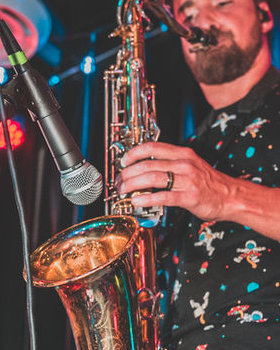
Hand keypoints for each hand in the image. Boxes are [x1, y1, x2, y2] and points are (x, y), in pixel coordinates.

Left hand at [116, 142, 231, 220]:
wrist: (230, 196)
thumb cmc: (209, 183)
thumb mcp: (190, 165)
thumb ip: (171, 164)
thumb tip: (146, 169)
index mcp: (182, 154)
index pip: (152, 147)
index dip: (133, 153)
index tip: (123, 161)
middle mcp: (183, 164)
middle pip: (147, 164)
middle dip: (128, 173)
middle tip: (119, 182)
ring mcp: (186, 180)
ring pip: (152, 178)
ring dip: (133, 185)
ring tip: (123, 191)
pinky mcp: (188, 196)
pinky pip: (163, 196)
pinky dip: (147, 199)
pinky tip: (137, 201)